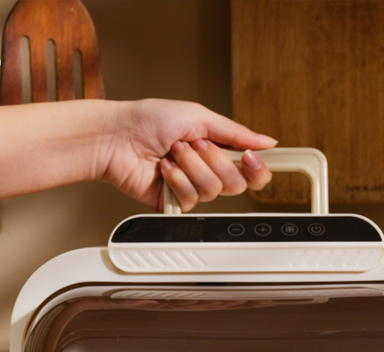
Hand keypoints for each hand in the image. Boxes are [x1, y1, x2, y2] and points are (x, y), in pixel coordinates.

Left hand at [97, 98, 276, 211]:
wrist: (117, 137)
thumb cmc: (148, 120)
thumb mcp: (199, 116)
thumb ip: (236, 133)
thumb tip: (266, 141)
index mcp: (216, 150)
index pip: (250, 171)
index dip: (257, 169)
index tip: (252, 158)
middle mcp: (206, 171)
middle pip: (236, 184)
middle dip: (215, 160)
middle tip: (194, 145)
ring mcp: (191, 188)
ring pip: (213, 190)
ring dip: (191, 165)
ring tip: (172, 153)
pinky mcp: (174, 203)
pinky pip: (190, 199)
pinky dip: (176, 179)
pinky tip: (163, 169)